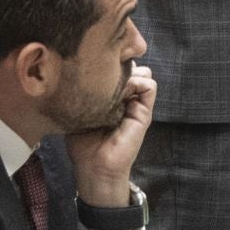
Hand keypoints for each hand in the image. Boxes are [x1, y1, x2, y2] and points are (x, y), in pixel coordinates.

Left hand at [65, 65, 156, 206]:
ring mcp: (137, 104)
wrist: (94, 168)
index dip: (111, 61)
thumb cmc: (82, 143)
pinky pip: (150, 86)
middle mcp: (127, 97)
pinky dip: (138, 82)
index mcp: (113, 96)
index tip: (97, 62)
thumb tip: (85, 69)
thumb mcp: (79, 110)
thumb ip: (84, 91)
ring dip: (130, 73)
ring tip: (113, 85)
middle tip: (106, 72)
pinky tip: (122, 91)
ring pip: (144, 72)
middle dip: (121, 64)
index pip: (119, 68)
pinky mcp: (144, 113)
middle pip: (133, 66)